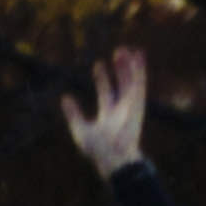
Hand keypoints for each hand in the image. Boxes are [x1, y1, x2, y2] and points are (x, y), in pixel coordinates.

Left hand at [67, 45, 151, 179]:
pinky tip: (138, 58)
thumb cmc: (97, 149)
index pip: (106, 91)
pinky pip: (140, 84)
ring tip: (127, 50)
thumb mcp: (80, 129)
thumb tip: (65, 97)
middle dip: (119, 69)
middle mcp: (122, 108)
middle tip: (118, 52)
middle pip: (122, 83)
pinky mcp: (138, 104)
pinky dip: (139, 71)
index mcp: (109, 113)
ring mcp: (131, 105)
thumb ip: (73, 113)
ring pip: (132, 81)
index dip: (102, 78)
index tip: (99, 64)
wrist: (113, 156)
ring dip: (130, 66)